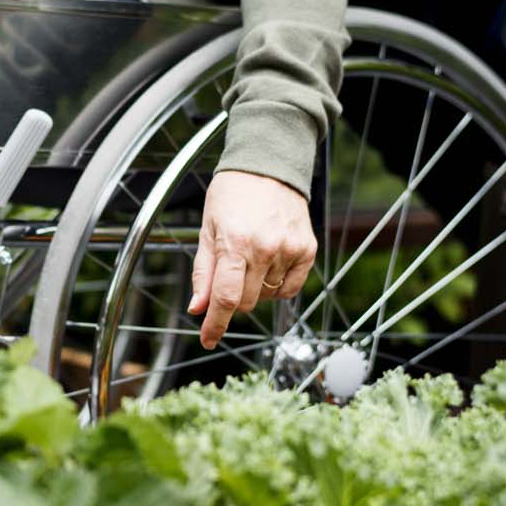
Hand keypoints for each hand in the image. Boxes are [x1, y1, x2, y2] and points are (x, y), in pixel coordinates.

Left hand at [188, 170, 316, 348]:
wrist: (268, 166)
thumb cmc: (232, 194)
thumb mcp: (207, 228)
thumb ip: (203, 271)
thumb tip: (198, 308)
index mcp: (235, 242)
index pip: (225, 298)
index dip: (215, 324)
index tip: (208, 339)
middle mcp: (265, 248)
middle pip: (245, 302)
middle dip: (232, 297)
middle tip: (229, 271)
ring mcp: (289, 250)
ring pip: (266, 296)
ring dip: (254, 288)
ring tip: (250, 257)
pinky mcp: (307, 250)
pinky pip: (289, 288)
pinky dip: (276, 285)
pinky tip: (269, 262)